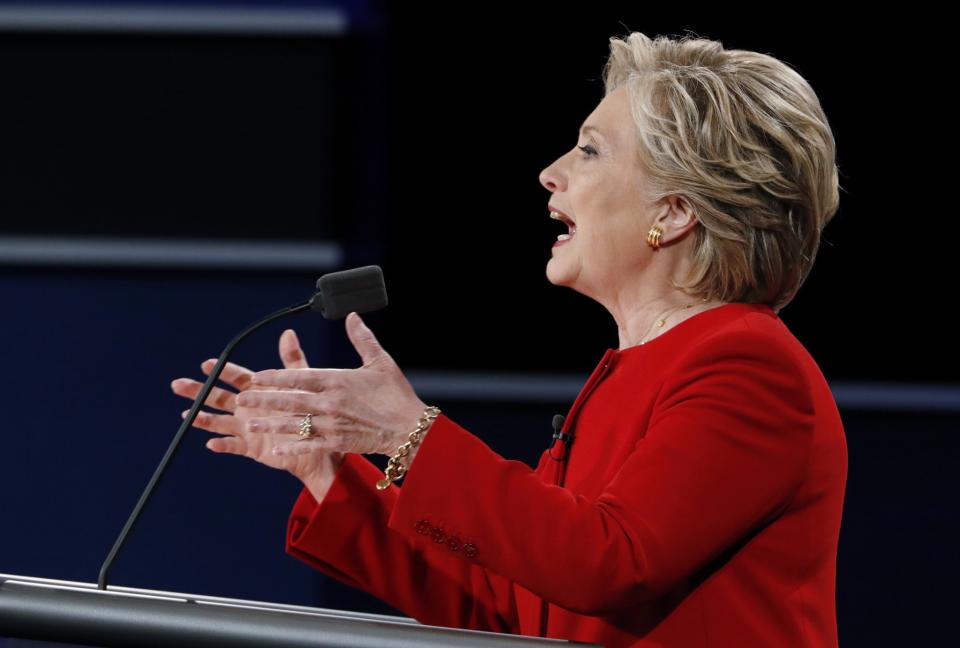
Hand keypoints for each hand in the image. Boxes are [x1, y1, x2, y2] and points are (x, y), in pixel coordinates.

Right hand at [170, 329, 343, 483]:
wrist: (318, 442)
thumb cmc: (308, 410)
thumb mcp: (302, 382)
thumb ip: (292, 359)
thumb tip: (288, 333)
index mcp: (258, 390)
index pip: (236, 378)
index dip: (221, 371)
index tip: (207, 364)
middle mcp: (248, 408)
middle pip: (218, 398)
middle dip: (198, 391)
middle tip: (178, 384)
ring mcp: (247, 428)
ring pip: (219, 422)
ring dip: (203, 418)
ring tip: (187, 415)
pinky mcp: (252, 447)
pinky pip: (234, 446)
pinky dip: (223, 444)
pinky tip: (212, 443)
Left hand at [235, 312, 429, 458]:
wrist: (410, 427)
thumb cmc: (396, 394)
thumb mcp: (380, 361)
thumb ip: (362, 338)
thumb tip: (351, 316)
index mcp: (338, 380)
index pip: (300, 376)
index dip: (276, 377)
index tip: (257, 377)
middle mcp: (330, 403)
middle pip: (290, 401)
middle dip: (264, 401)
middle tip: (241, 400)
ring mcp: (332, 424)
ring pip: (294, 424)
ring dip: (270, 424)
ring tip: (250, 424)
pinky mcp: (337, 442)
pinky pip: (309, 445)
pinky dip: (291, 447)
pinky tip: (275, 449)